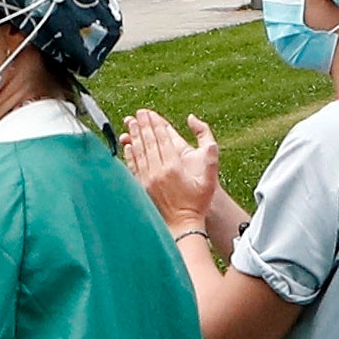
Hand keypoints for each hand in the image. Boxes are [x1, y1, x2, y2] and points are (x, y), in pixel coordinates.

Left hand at [119, 106, 222, 234]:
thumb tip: (195, 125)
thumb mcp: (210, 176)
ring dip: (134, 137)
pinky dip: (130, 155)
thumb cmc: (198, 202)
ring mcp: (147, 181)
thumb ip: (209, 152)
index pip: (161, 139)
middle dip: (142, 126)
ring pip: (138, 153)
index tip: (148, 113)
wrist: (183, 226)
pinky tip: (128, 146)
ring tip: (130, 123)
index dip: (154, 124)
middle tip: (137, 113)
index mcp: (173, 167)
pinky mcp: (142, 188)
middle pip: (148, 143)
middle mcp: (158, 172)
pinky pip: (133, 167)